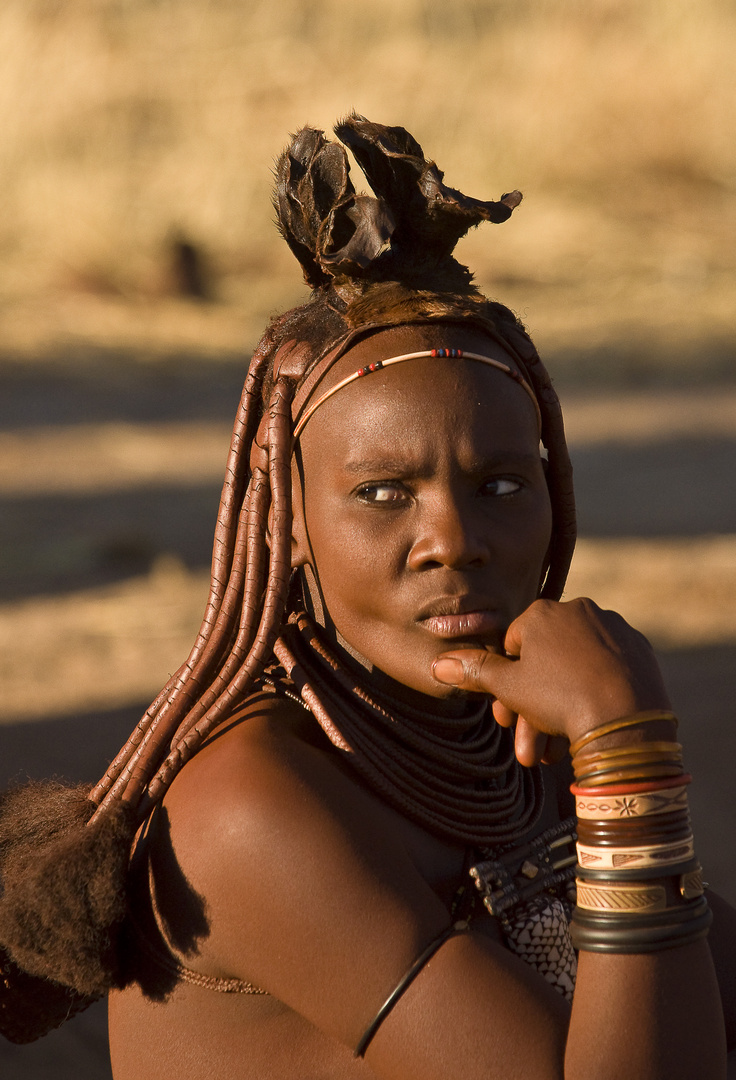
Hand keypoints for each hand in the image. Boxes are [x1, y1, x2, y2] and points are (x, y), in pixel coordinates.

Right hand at [432, 598, 671, 766]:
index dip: (506, 684)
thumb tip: (437, 664)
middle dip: (532, 708)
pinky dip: (594, 695)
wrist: (627, 721)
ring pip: (575, 670)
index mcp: (544, 613)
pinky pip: (606, 671)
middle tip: (529, 746)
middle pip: (546, 662)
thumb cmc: (559, 698)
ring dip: (560, 711)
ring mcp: (614, 628)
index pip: (513, 645)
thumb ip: (475, 671)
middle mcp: (580, 610)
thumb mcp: (508, 687)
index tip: (507, 717)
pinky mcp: (640, 649)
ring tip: (554, 752)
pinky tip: (589, 725)